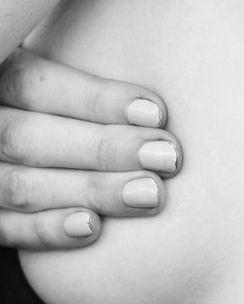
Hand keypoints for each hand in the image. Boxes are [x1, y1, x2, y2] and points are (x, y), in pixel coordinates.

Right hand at [0, 48, 182, 249]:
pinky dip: (48, 231)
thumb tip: (157, 97)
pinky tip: (94, 228)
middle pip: (30, 138)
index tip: (157, 114)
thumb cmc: (51, 100)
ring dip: (91, 191)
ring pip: (21, 187)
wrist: (11, 123)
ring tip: (152, 193)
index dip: (96, 101)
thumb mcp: (53, 72)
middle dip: (106, 149)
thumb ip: (85, 80)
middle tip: (168, 157)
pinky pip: (6, 228)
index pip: (35, 85)